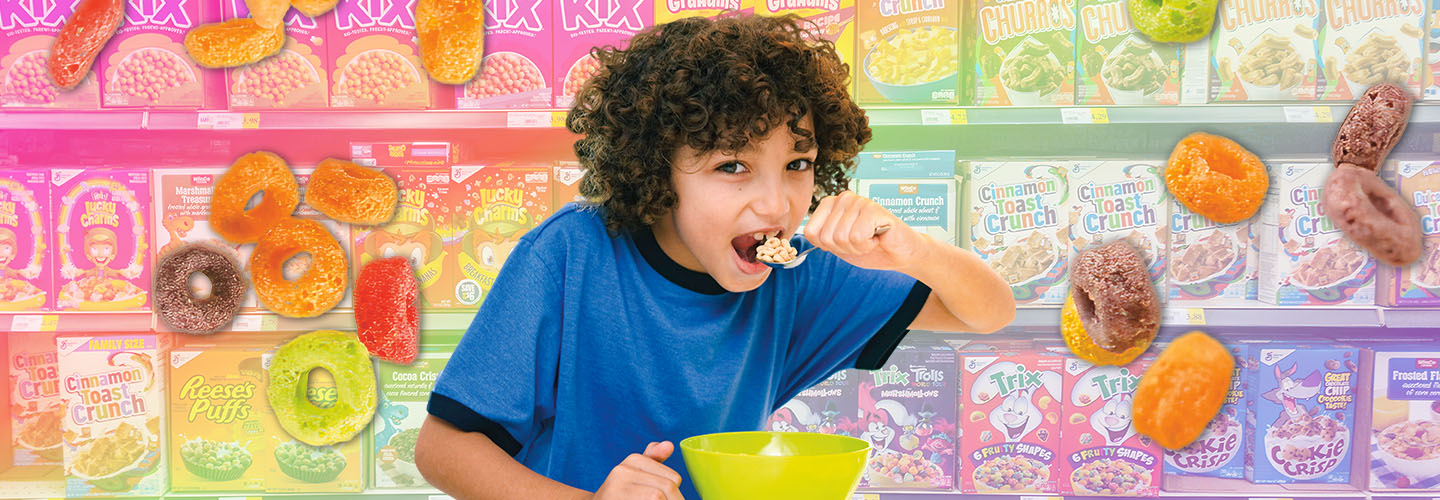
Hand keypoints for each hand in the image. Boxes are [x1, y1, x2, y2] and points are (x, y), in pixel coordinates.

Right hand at [592, 441, 684, 499]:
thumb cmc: (622, 492)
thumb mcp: (637, 472)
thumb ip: (654, 459)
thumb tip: (669, 445)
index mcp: (634, 460)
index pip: (674, 479)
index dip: (675, 494)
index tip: (667, 498)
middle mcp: (623, 471)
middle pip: (667, 489)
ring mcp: (616, 489)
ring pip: (658, 497)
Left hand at [805, 191, 927, 271]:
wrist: (899, 253)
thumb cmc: (869, 247)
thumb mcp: (837, 245)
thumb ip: (819, 238)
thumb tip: (787, 243)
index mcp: (830, 204)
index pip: (811, 232)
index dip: (828, 246)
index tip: (845, 243)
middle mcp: (843, 198)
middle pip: (826, 237)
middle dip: (844, 248)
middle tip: (861, 241)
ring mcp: (858, 201)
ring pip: (841, 238)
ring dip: (857, 247)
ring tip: (870, 238)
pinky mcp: (874, 209)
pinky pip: (857, 236)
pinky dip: (867, 245)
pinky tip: (877, 236)